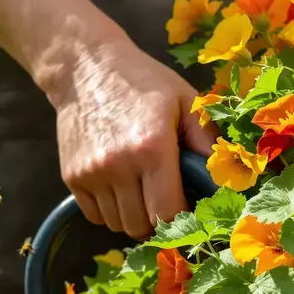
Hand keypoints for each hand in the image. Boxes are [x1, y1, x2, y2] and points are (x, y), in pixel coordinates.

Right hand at [47, 35, 216, 238]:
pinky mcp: (71, 177)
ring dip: (135, 217)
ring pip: (118, 224)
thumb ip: (206, 140)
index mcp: (152, 148)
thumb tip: (223, 178)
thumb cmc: (143, 81)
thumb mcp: (185, 100)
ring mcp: (91, 174)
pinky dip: (111, 213)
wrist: (86, 68)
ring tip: (144, 193)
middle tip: (168, 202)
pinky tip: (121, 191)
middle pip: (142, 225)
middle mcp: (118, 166)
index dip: (183, 218)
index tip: (190, 209)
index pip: (168, 212)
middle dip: (160, 221)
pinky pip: (95, 217)